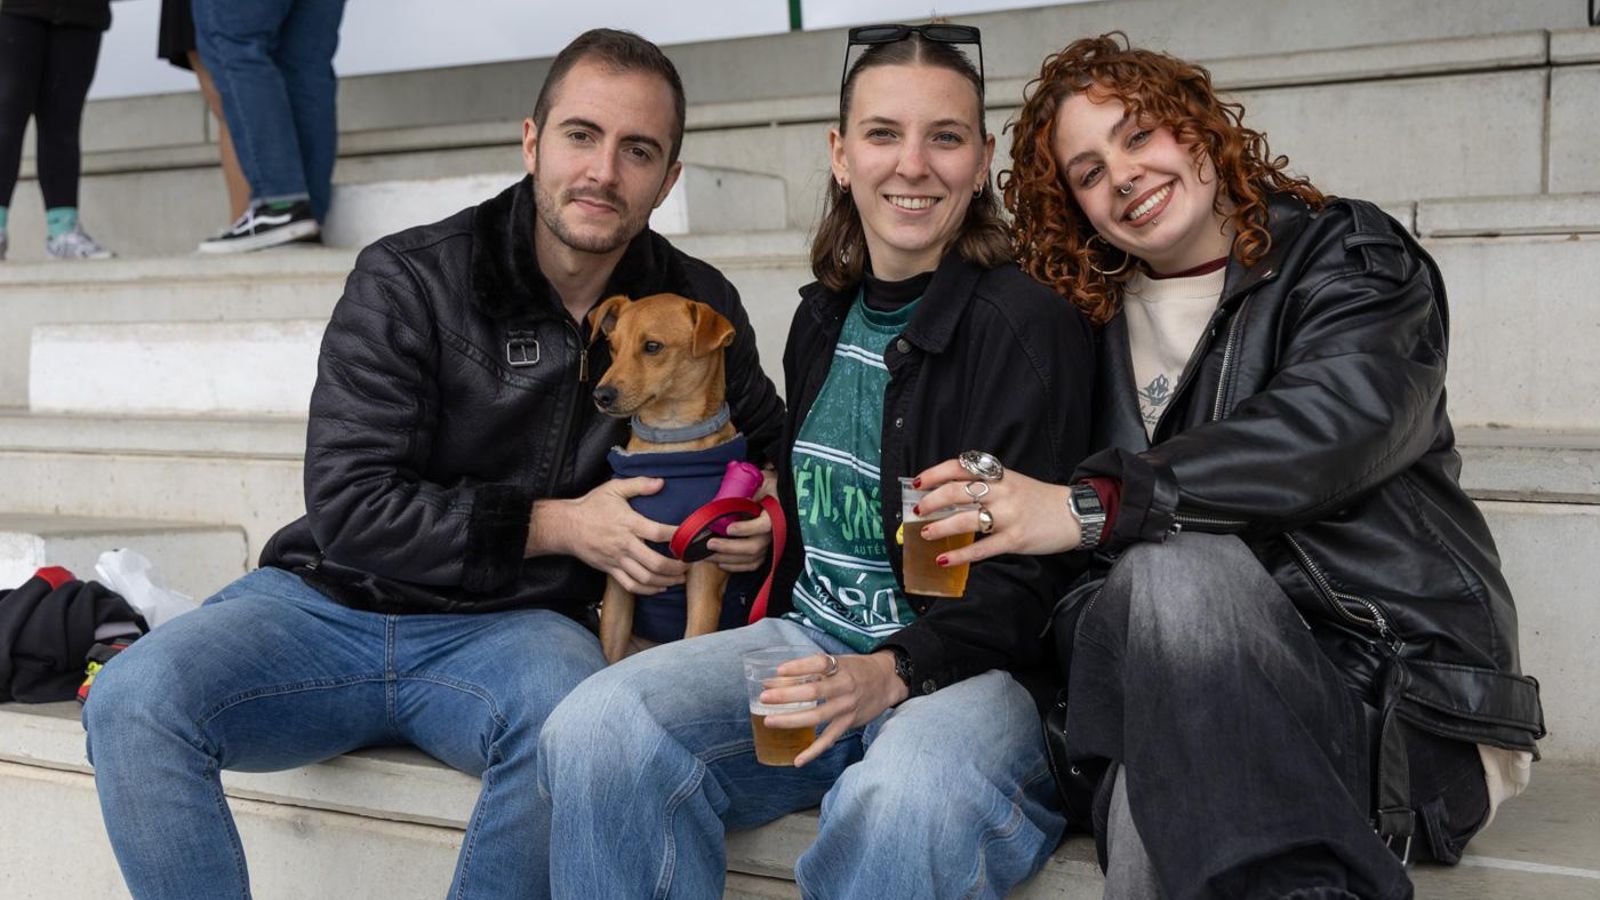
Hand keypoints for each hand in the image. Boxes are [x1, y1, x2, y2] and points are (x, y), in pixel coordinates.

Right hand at [527, 477, 687, 593]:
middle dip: (677, 566)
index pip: (659, 532)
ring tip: (680, 578)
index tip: (691, 537)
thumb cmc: (591, 506)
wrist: (566, 526)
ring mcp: (617, 560)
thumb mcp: (613, 488)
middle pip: (655, 562)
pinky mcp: (610, 570)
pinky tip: (660, 588)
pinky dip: (648, 590)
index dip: (678, 536)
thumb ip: (639, 484)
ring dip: (666, 581)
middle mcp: (624, 544)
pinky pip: (631, 586)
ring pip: (645, 578)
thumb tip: (661, 482)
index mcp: (628, 523)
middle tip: (690, 564)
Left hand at [706, 465, 777, 572]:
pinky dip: (736, 566)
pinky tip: (720, 562)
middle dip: (729, 547)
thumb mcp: (761, 482)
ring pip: (750, 559)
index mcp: (774, 514)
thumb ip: (748, 491)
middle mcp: (773, 533)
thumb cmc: (768, 487)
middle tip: (709, 543)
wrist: (778, 494)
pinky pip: (751, 565)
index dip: (746, 529)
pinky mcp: (765, 552)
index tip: (729, 529)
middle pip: (753, 546)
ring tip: (707, 555)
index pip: (764, 525)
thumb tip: (728, 500)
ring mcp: (769, 544)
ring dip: (727, 559)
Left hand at [761, 650, 908, 766]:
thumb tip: (775, 679)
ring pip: (818, 716)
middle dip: (787, 695)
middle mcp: (845, 686)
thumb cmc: (856, 669)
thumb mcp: (839, 662)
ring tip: (769, 721)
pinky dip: (813, 751)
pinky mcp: (848, 723)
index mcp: (841, 667)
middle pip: (814, 692)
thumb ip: (810, 669)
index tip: (779, 670)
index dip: (799, 666)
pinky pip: (829, 739)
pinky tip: (798, 760)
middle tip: (764, 697)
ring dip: (792, 720)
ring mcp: (847, 707)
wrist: (887, 681)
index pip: (819, 663)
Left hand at [910, 460, 1079, 566]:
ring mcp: (1008, 516)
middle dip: (931, 502)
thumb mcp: (1012, 482)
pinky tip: (943, 558)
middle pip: (957, 492)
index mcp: (999, 475)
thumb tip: (948, 495)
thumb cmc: (1038, 499)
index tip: (918, 483)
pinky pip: (981, 548)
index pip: (960, 467)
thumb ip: (985, 485)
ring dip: (940, 527)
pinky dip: (959, 554)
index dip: (935, 473)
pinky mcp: (1015, 539)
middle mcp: (1002, 492)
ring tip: (926, 533)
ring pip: (965, 520)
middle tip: (918, 511)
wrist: (1074, 514)